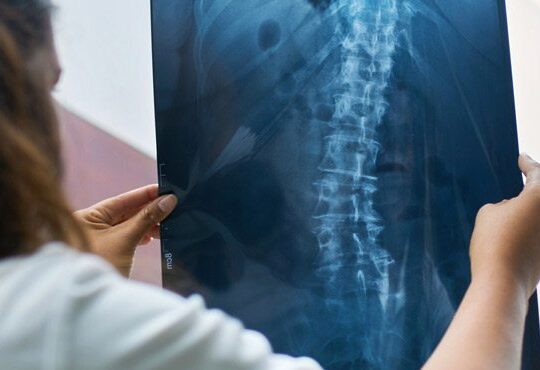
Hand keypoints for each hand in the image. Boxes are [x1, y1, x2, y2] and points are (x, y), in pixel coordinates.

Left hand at [74, 184, 177, 276]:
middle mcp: (91, 226)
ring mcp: (99, 241)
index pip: (122, 200)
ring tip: (168, 222)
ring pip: (128, 226)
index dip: (145, 194)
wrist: (90, 304)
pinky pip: (127, 238)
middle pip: (126, 212)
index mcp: (88, 217)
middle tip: (173, 205)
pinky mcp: (108, 254)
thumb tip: (168, 200)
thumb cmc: (101, 267)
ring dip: (148, 224)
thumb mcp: (125, 239)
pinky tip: (153, 236)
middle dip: (150, 209)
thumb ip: (147, 218)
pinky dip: (141, 236)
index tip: (166, 189)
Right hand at [470, 154, 539, 296]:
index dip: (527, 164)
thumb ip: (502, 205)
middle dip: (533, 187)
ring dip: (530, 210)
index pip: (536, 173)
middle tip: (525, 176)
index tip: (521, 158)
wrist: (502, 282)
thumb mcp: (488, 213)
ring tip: (512, 208)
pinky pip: (537, 233)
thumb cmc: (493, 242)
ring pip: (538, 216)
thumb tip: (511, 209)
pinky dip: (529, 228)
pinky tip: (513, 232)